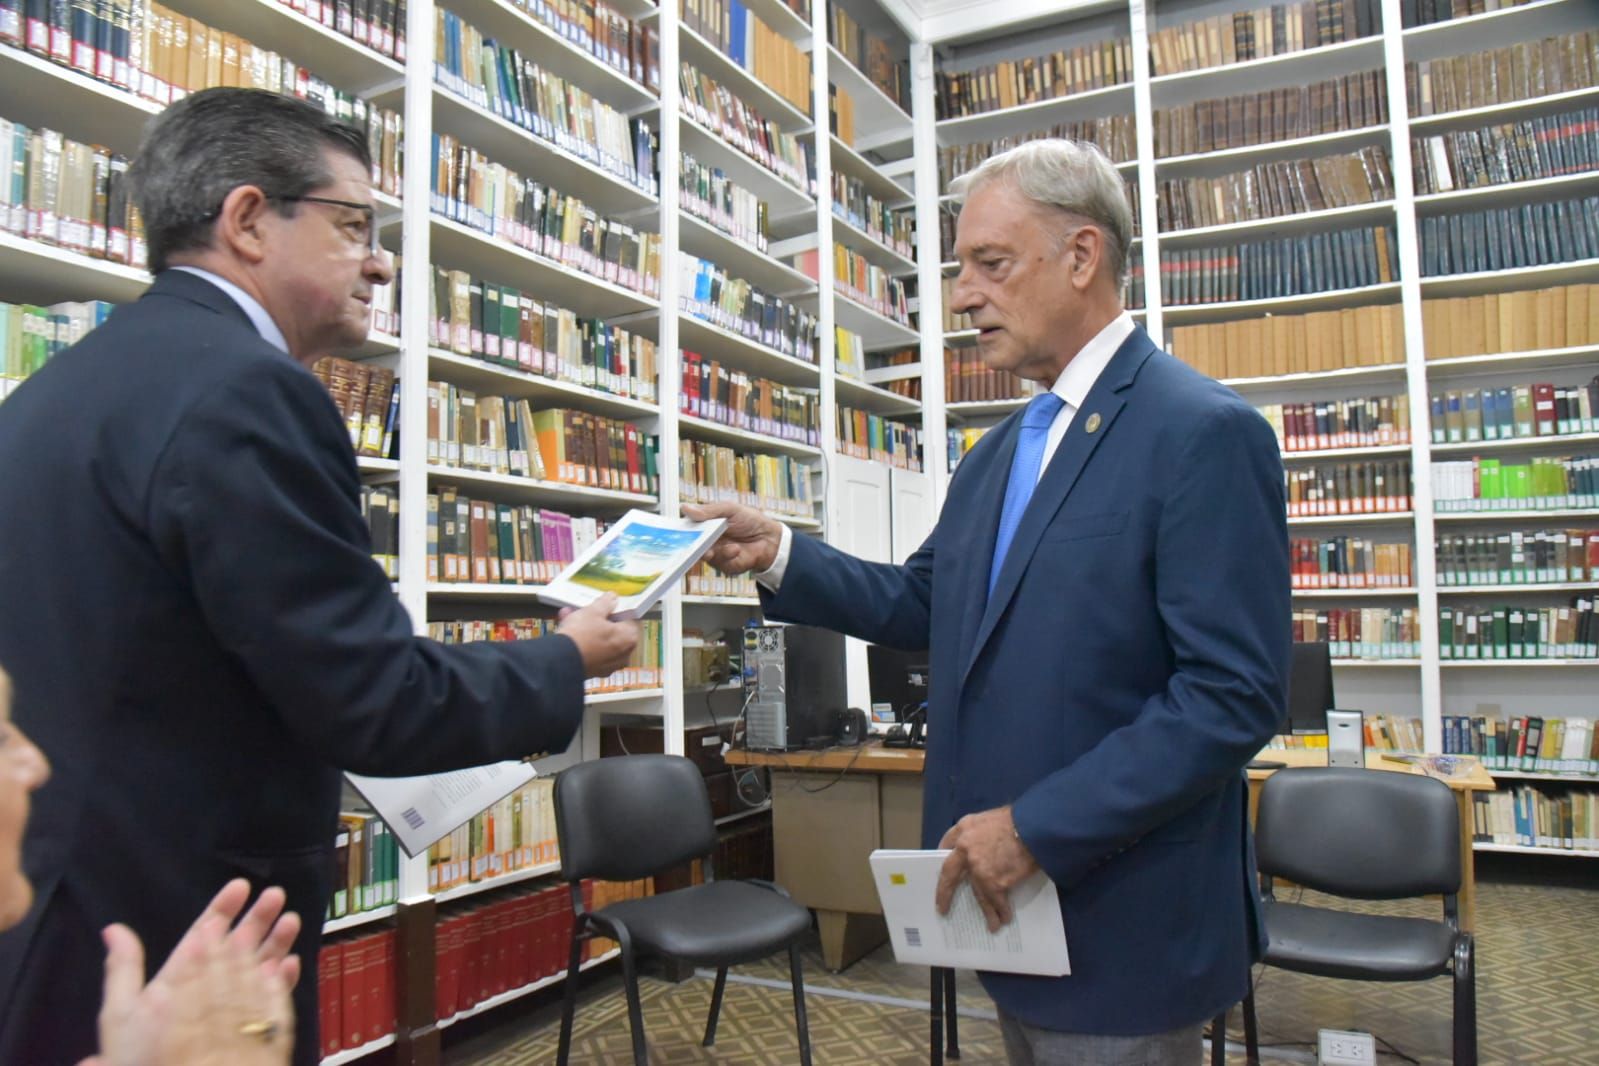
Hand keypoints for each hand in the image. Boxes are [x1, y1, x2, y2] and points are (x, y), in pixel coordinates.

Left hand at [85, 880, 297, 1065]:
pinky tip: (292, 965)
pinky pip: (271, 1003)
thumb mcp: (122, 1012)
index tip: (240, 886)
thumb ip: (123, 969)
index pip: (203, 936)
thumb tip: (112, 929)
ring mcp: (231, 1011)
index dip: (221, 910)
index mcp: (179, 980)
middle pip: (235, 948)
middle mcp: (207, 991)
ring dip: (275, 945)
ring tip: (291, 921)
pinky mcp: (252, 1033)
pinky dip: (282, 984)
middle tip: (276, 894)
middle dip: (256, 920)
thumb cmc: (141, 1058)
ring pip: (257, 970)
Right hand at [557, 593, 640, 677]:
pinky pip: (591, 651)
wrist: (560, 661)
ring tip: (570, 616)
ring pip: (600, 640)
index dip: (617, 610)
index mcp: (629, 638)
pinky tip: (568, 631)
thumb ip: (606, 603)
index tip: (607, 605)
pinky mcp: (595, 671)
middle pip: (613, 630)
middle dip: (598, 618)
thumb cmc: (581, 636)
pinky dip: (583, 641)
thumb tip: (612, 598)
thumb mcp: (593, 611)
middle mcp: (623, 654)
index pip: (630, 620)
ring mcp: (609, 665)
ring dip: (587, 628)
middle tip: (586, 610)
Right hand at [683, 502, 782, 574]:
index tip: (673, 532)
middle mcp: (708, 541)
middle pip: (690, 545)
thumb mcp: (729, 509)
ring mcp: (715, 554)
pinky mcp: (725, 565)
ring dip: (710, 551)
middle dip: (689, 545)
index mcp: (706, 526)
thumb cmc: (750, 521)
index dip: (679, 531)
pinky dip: (727, 555)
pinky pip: (719, 563)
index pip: (687, 529)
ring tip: (717, 548)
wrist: (769, 538)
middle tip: (690, 543)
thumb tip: (685, 508)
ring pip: (703, 555)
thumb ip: (708, 511)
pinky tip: (735, 549)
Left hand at [935, 806, 1038, 932]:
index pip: (946, 844)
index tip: (944, 871)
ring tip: (990, 924)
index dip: (945, 858)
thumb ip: (982, 832)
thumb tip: (986, 846)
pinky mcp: (993, 883)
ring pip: (977, 894)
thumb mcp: (992, 817)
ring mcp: (977, 868)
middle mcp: (965, 849)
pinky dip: (1001, 911)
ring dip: (985, 910)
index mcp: (964, 827)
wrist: (1035, 828)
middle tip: (943, 908)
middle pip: (949, 876)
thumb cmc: (1019, 818)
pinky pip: (995, 901)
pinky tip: (1004, 918)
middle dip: (945, 893)